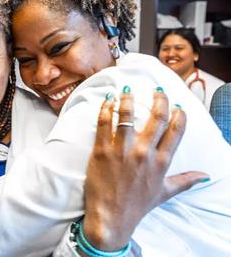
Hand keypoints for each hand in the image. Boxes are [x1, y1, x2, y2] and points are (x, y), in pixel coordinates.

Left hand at [82, 89, 208, 250]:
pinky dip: (106, 109)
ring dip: (128, 99)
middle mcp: (144, 153)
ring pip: (128, 115)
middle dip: (159, 99)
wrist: (111, 218)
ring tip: (127, 89)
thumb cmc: (137, 206)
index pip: (175, 131)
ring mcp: (122, 150)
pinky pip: (104, 123)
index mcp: (161, 162)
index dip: (178, 115)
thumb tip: (205, 176)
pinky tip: (108, 100)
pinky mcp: (101, 151)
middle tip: (157, 90)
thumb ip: (185, 181)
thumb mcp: (165, 192)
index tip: (178, 105)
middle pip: (156, 118)